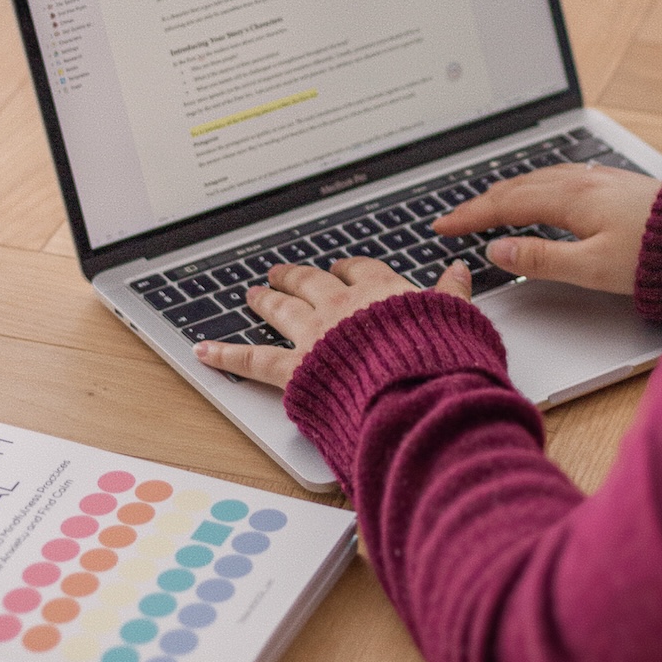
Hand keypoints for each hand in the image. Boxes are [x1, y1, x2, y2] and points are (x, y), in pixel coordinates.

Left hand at [195, 256, 471, 388]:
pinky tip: (203, 351)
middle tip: (282, 272)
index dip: (348, 269)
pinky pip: (252, 360)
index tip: (343, 268)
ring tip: (253, 294)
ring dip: (266, 300)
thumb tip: (458, 271)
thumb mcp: (456, 320)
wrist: (417, 393)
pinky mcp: (294, 370)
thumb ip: (451, 294)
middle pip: (312, 283)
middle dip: (296, 277)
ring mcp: (314, 335)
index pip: (360, 271)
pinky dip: (225, 354)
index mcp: (382, 292)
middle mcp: (342, 307)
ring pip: (281, 309)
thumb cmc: (439, 361)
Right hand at [434, 164, 660, 295]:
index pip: (504, 206)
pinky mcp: (614, 183)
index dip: (469, 216)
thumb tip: (498, 252)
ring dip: (505, 191)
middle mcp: (581, 181)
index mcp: (569, 199)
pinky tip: (539, 192)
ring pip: (538, 179)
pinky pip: (559, 177)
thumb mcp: (594, 268)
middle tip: (453, 218)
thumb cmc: (659, 253)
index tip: (441, 226)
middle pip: (517, 187)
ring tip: (486, 205)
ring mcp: (599, 178)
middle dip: (480, 202)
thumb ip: (542, 259)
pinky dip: (533, 185)